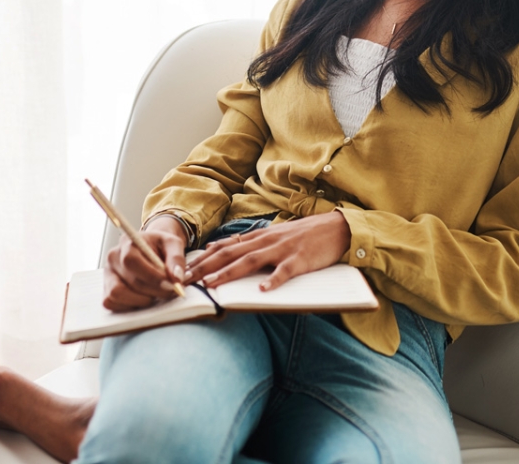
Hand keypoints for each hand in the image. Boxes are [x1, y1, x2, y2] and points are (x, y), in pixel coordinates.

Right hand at [103, 216, 188, 311]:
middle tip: (170, 292)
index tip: (170, 285)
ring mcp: (108, 275)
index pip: (131, 261)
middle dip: (154, 291)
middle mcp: (113, 259)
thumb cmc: (161, 246)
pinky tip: (144, 298)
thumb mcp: (173, 244)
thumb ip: (176, 259)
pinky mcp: (106, 290)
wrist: (152, 249)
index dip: (151, 276)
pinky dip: (130, 306)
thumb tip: (177, 279)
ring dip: (141, 300)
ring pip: (117, 294)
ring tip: (155, 294)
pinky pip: (112, 303)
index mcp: (127, 243)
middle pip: (129, 280)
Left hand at [186, 211, 350, 291]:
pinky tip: (263, 291)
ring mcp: (282, 250)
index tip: (182, 270)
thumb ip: (248, 243)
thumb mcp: (272, 235)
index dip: (202, 259)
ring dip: (229, 273)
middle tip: (185, 280)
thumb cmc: (303, 235)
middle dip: (205, 267)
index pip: (223, 247)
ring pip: (250, 261)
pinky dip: (273, 280)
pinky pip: (285, 271)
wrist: (335, 227)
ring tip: (212, 284)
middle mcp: (265, 242)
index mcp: (258, 237)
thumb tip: (219, 249)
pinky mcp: (300, 260)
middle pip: (229, 254)